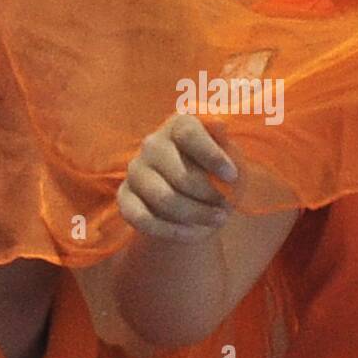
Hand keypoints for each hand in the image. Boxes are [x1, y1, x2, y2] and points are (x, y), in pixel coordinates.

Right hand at [118, 114, 238, 242]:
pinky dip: (172, 231)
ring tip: (218, 219)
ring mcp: (136, 170)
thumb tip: (218, 124)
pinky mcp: (125, 197)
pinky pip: (142, 219)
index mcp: (179, 124)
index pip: (189, 133)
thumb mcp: (230, 155)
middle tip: (227, 206)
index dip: (212, 156)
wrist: (194, 198)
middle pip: (181, 174)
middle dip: (209, 196)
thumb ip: (226, 142)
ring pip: (164, 199)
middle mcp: (152, 143)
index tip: (232, 177)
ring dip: (196, 215)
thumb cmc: (216, 171)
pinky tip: (194, 233)